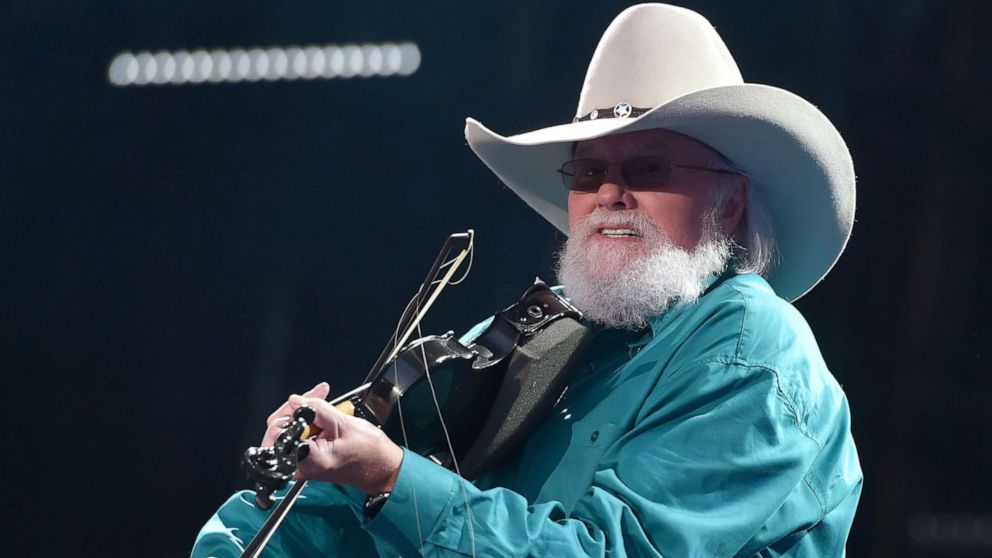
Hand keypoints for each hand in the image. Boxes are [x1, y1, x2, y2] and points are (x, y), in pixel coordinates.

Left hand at [263, 382, 402, 494]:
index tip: (304, 402)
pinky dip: (309, 420)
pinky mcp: (306, 457)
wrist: (380, 467)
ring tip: (323, 399)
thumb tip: (296, 400)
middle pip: (280, 430)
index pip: (277, 434)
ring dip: (304, 411)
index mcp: (308, 460)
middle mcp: (300, 466)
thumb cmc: (369, 453)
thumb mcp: (345, 424)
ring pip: (289, 430)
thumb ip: (317, 410)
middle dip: (297, 408)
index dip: (288, 413)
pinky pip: (299, 434)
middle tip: (317, 395)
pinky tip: (323, 412)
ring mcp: (301, 463)